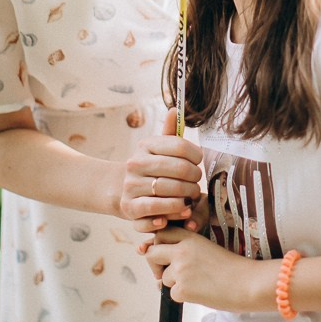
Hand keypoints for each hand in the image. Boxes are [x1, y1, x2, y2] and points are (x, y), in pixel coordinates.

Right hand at [121, 108, 202, 230]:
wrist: (121, 190)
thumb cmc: (150, 168)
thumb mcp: (158, 149)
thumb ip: (170, 132)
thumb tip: (175, 108)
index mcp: (145, 146)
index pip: (179, 145)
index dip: (196, 155)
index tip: (199, 162)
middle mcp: (136, 164)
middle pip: (179, 169)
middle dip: (195, 179)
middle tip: (197, 184)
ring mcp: (131, 186)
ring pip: (170, 191)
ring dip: (188, 197)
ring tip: (191, 198)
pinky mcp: (130, 208)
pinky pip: (157, 210)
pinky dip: (172, 212)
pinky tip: (181, 210)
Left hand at [140, 226, 259, 309]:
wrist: (248, 283)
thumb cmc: (233, 268)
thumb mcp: (208, 249)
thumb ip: (187, 251)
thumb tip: (162, 266)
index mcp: (190, 238)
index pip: (161, 234)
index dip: (159, 244)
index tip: (165, 255)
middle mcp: (182, 251)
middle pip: (152, 253)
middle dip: (155, 265)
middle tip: (164, 274)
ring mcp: (181, 270)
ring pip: (164, 278)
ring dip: (175, 283)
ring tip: (198, 284)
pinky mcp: (183, 289)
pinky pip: (173, 294)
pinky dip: (184, 296)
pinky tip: (201, 293)